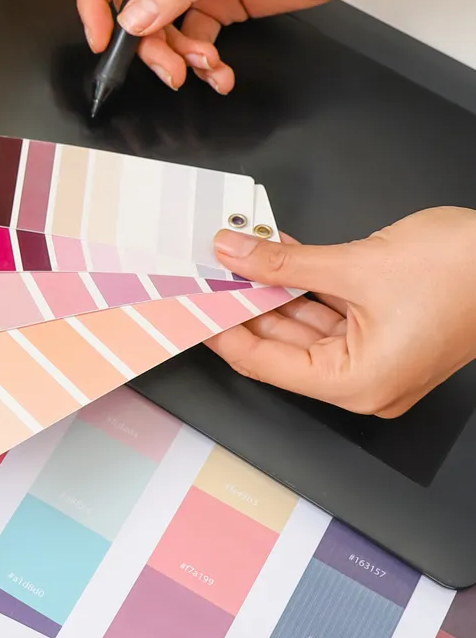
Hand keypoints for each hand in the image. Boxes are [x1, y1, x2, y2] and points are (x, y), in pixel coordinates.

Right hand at [76, 0, 389, 92]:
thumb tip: (136, 14)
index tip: (102, 34)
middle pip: (130, 2)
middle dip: (146, 40)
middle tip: (168, 66)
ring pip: (157, 27)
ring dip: (176, 55)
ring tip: (205, 68)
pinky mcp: (212, 2)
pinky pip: (188, 38)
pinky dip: (200, 61)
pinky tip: (219, 70)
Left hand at [206, 210, 475, 414]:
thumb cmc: (466, 271)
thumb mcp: (356, 264)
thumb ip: (285, 262)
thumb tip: (235, 254)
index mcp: (358, 383)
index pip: (264, 363)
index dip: (221, 331)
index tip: (190, 304)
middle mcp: (367, 382)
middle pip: (282, 346)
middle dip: (243, 305)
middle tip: (206, 273)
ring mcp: (378, 359)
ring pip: (305, 327)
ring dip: (271, 292)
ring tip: (233, 260)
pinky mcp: (388, 334)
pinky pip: (331, 314)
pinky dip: (302, 288)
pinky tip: (272, 260)